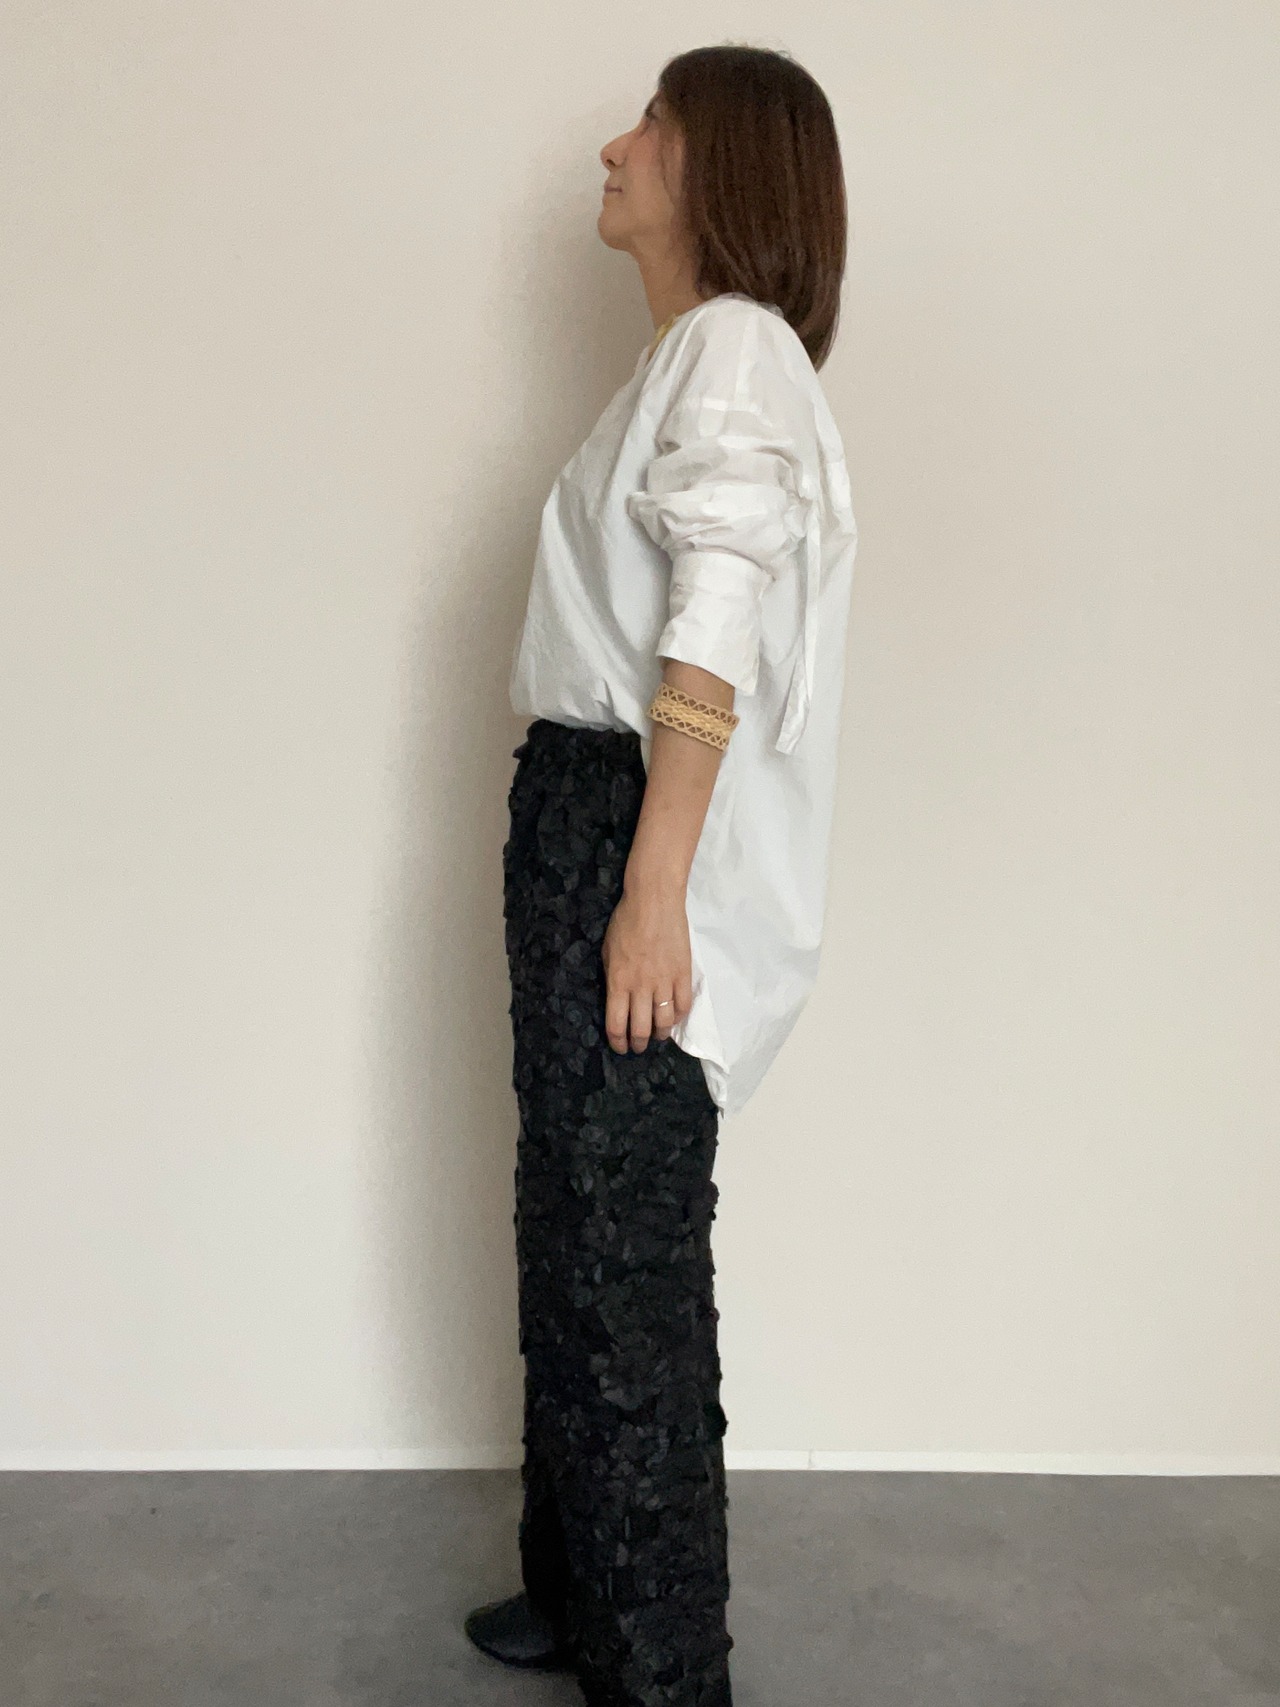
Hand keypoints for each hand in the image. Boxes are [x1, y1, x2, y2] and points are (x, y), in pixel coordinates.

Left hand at [601, 884, 693, 1052]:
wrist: (654, 901)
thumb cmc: (625, 922)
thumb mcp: (607, 951)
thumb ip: (612, 978)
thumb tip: (616, 1000)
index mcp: (618, 982)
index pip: (616, 1025)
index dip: (618, 1042)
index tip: (620, 1047)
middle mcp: (640, 987)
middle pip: (640, 1029)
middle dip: (638, 1043)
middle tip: (638, 1046)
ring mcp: (664, 981)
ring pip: (664, 1022)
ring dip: (660, 1034)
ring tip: (658, 1036)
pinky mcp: (683, 974)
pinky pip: (683, 1005)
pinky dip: (679, 1017)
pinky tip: (674, 1018)